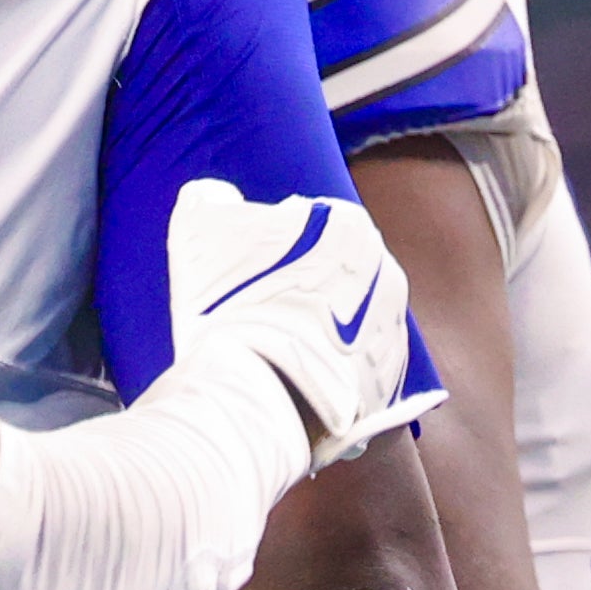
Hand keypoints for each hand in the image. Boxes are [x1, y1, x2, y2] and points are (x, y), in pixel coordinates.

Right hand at [162, 185, 430, 474]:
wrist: (264, 391)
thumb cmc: (231, 300)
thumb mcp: (198, 226)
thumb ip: (211, 200)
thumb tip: (218, 197)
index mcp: (349, 225)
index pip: (304, 223)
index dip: (266, 246)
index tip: (242, 274)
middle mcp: (386, 273)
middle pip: (331, 273)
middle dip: (298, 288)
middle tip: (253, 311)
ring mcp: (392, 330)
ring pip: (346, 320)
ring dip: (315, 329)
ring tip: (270, 351)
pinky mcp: (387, 382)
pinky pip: (352, 367)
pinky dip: (327, 370)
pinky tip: (291, 379)